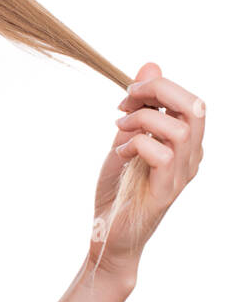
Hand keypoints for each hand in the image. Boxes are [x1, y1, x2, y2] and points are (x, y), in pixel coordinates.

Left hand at [90, 60, 204, 279]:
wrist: (107, 235)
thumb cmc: (118, 191)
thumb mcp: (125, 139)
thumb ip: (139, 107)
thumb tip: (150, 66)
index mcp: (186, 143)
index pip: (189, 100)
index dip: (159, 86)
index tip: (127, 94)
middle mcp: (191, 157)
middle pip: (195, 106)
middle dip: (158, 92)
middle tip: (125, 101)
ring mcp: (181, 175)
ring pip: (180, 129)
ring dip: (143, 120)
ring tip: (119, 129)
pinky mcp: (167, 192)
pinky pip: (161, 154)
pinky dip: (136, 145)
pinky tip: (120, 154)